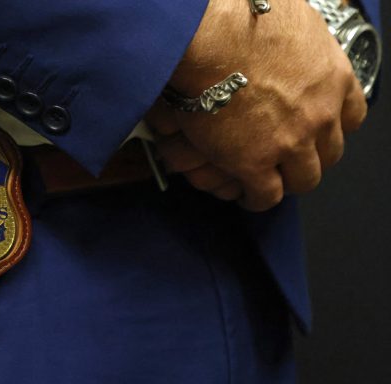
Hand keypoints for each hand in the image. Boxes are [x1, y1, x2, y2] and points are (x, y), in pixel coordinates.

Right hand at [145, 0, 366, 211]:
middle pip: (330, 152)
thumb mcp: (290, 17)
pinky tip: (247, 195)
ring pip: (303, 180)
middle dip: (312, 157)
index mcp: (333, 77)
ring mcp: (290, 143)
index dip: (332, 125)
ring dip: (288, 182)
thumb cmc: (241, 16)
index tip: (319, 129)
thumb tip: (285, 30)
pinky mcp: (255, 164)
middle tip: (291, 157)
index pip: (351, 115)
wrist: (211, 38)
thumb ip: (297, 38)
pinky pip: (265, 195)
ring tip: (270, 182)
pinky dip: (257, 199)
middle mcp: (320, 114)